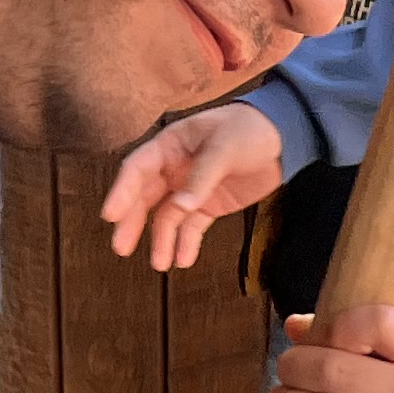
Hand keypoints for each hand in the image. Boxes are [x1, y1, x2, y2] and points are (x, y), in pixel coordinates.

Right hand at [103, 106, 288, 275]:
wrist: (283, 138)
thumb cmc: (249, 129)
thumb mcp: (224, 147)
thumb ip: (203, 176)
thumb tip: (183, 205)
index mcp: (171, 145)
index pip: (138, 169)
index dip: (122, 191)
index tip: (110, 214)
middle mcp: (175, 168)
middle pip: (146, 197)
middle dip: (133, 222)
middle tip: (121, 247)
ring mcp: (191, 188)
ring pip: (168, 217)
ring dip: (162, 239)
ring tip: (160, 263)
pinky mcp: (210, 205)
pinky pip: (192, 227)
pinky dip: (187, 243)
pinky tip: (182, 259)